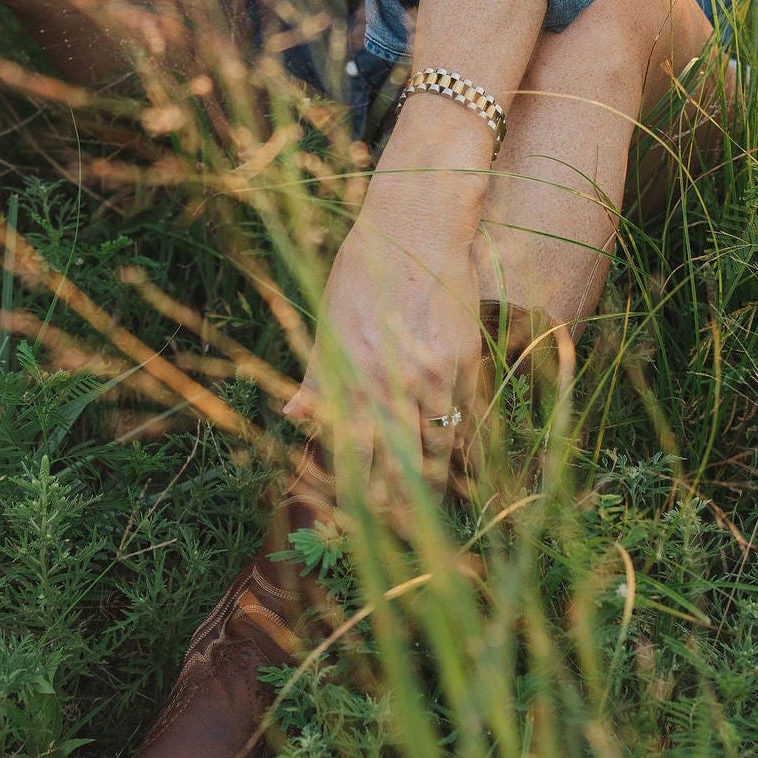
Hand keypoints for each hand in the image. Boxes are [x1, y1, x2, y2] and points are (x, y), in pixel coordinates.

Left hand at [286, 198, 495, 497]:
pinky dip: (460, 450)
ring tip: (424, 511)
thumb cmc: (363, 268)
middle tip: (390, 531)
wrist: (417, 225)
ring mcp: (432, 375)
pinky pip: (465, 422)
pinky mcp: (465, 362)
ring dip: (428, 484)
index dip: (350, 494)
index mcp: (350, 375)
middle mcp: (390, 382)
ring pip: (434, 449)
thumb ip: (317, 376)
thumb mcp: (328, 320)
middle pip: (393, 465)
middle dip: (392, 505)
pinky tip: (456, 470)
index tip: (348, 521)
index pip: (350, 454)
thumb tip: (291, 418)